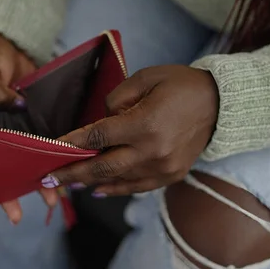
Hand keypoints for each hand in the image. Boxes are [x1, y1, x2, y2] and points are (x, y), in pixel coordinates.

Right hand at [0, 33, 56, 223]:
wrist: (11, 42)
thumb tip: (18, 107)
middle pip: (1, 167)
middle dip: (9, 190)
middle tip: (17, 213)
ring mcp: (18, 127)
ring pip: (26, 160)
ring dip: (37, 179)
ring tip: (51, 199)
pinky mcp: (37, 121)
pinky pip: (45, 144)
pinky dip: (53, 157)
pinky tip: (65, 172)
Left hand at [50, 65, 218, 195]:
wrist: (220, 104)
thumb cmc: (180, 85)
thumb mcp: (146, 78)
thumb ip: (117, 100)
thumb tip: (101, 122)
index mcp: (146, 124)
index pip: (98, 136)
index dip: (71, 143)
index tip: (50, 149)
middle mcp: (153, 151)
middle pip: (103, 167)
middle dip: (73, 173)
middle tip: (49, 178)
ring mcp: (163, 167)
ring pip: (118, 180)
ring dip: (90, 182)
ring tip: (67, 183)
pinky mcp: (171, 175)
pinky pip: (137, 187)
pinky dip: (115, 189)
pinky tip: (97, 190)